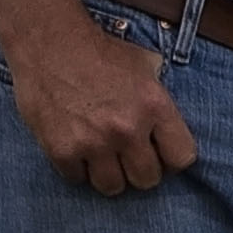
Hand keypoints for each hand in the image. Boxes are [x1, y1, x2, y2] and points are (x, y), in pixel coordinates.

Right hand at [4, 11, 196, 196]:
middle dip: (142, 171)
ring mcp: (93, 142)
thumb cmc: (100, 52)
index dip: (173, 159)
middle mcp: (128, 129)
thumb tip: (168, 120)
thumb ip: (160, 97)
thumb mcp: (146, 66)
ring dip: (110, 176)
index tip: (161, 154)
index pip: (182, 157)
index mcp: (155, 107)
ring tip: (104, 159)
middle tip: (131, 159)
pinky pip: (77, 179)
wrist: (50, 45)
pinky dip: (78, 170)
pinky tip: (77, 150)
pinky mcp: (61, 150)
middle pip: (148, 179)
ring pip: (113, 187)